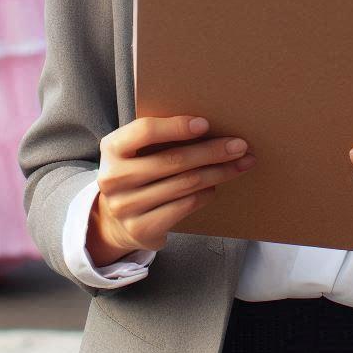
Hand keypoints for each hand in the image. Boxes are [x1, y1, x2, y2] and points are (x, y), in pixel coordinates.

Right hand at [87, 116, 255, 266]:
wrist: (115, 220)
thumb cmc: (137, 171)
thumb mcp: (136, 150)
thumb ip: (159, 137)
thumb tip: (208, 125)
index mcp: (112, 148)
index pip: (145, 131)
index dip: (177, 126)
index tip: (206, 124)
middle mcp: (114, 177)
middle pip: (173, 160)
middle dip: (212, 151)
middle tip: (240, 145)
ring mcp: (126, 206)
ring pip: (185, 184)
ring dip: (218, 172)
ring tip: (240, 164)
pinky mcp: (142, 228)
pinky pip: (185, 206)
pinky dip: (206, 193)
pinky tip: (216, 185)